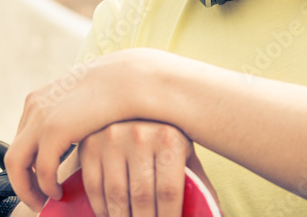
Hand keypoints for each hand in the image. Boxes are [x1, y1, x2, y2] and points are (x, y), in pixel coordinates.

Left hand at [5, 49, 174, 210]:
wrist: (130, 78)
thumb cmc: (115, 94)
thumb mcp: (83, 103)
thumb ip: (72, 118)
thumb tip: (72, 138)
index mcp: (39, 99)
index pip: (21, 141)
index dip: (29, 166)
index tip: (40, 183)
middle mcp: (34, 106)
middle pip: (14, 153)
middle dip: (23, 181)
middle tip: (37, 201)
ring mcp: (40, 117)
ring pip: (16, 164)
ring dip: (27, 189)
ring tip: (45, 203)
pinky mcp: (55, 129)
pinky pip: (41, 169)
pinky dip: (46, 186)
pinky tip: (60, 193)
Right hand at [78, 120, 213, 216]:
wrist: (133, 101)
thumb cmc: (166, 137)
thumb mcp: (185, 154)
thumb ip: (197, 184)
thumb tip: (216, 215)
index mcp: (169, 137)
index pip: (168, 192)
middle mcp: (139, 134)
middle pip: (142, 197)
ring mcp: (111, 137)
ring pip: (116, 195)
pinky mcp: (89, 143)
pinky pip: (93, 187)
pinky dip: (101, 210)